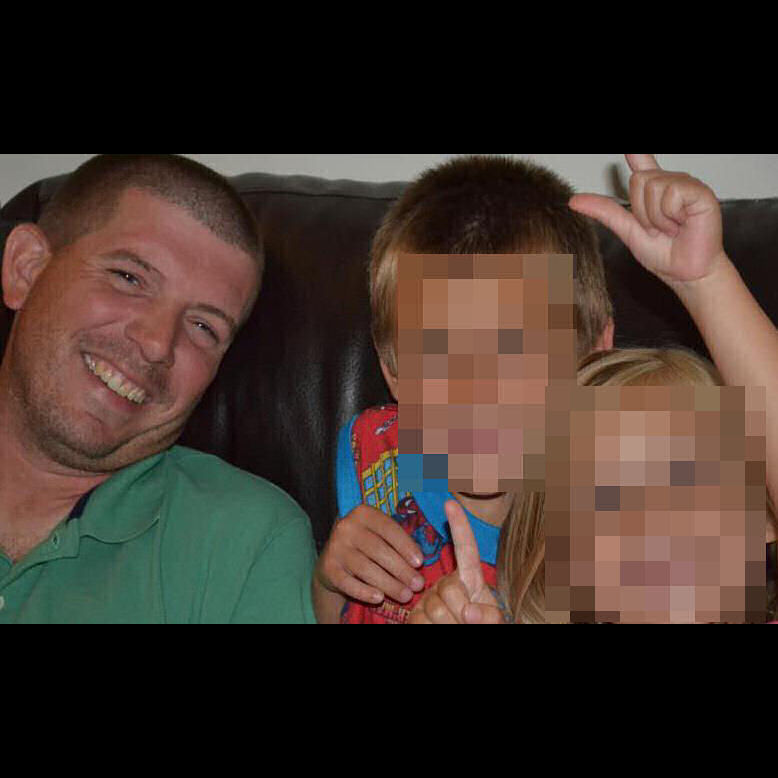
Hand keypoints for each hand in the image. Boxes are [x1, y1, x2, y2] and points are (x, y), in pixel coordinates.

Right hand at [315, 504, 424, 605]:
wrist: (332, 559)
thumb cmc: (366, 545)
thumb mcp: (379, 535)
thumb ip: (397, 542)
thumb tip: (418, 563)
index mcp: (363, 513)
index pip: (388, 528)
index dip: (406, 545)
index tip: (420, 562)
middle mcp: (346, 527)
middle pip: (378, 550)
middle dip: (401, 569)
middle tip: (418, 585)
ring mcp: (335, 547)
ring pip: (365, 568)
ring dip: (389, 584)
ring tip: (406, 595)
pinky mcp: (328, 568)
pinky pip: (348, 583)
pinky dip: (364, 592)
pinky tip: (379, 598)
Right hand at [407, 500, 504, 623]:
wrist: (457, 643)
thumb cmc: (480, 626)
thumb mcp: (492, 619)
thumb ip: (488, 615)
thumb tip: (467, 612)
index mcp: (469, 578)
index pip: (465, 548)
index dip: (459, 526)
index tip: (450, 503)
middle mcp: (446, 584)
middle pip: (449, 589)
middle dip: (460, 611)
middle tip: (466, 624)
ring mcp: (428, 599)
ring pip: (434, 608)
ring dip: (448, 625)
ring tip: (453, 629)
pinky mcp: (413, 616)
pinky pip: (420, 620)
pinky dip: (430, 630)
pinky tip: (435, 630)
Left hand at [569, 154, 726, 288]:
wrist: (685, 273)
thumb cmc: (663, 254)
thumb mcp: (626, 230)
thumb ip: (604, 211)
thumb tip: (573, 200)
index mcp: (655, 189)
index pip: (641, 161)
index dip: (636, 151)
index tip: (630, 147)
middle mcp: (671, 182)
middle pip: (638, 179)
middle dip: (642, 211)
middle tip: (658, 228)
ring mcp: (687, 185)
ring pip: (653, 186)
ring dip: (656, 217)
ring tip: (671, 228)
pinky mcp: (700, 192)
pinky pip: (672, 194)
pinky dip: (670, 216)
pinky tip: (682, 225)